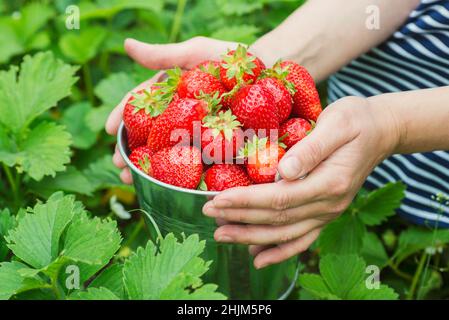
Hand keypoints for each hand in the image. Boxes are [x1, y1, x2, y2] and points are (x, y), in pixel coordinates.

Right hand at [106, 37, 238, 182]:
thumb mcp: (195, 53)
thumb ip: (164, 56)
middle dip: (131, 152)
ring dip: (150, 168)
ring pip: (168, 153)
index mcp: (169, 95)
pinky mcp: (217, 146)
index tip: (109, 131)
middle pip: (149, 136)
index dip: (121, 118)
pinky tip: (172, 185)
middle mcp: (179, 116)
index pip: (140, 107)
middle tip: (119, 166)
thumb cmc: (229, 58)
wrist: (266, 71)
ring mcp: (196, 133)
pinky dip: (183, 174)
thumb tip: (127, 45)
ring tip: (135, 180)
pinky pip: (198, 161)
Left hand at [202, 96, 400, 268]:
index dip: (245, 202)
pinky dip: (279, 251)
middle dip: (240, 218)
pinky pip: (301, 239)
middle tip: (209, 215)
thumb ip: (311, 148)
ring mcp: (329, 212)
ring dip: (251, 237)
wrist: (382, 131)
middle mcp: (329, 204)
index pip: (279, 198)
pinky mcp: (326, 212)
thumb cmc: (357, 121)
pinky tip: (257, 257)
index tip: (217, 200)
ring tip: (222, 235)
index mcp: (329, 182)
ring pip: (285, 233)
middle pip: (277, 219)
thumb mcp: (338, 123)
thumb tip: (283, 170)